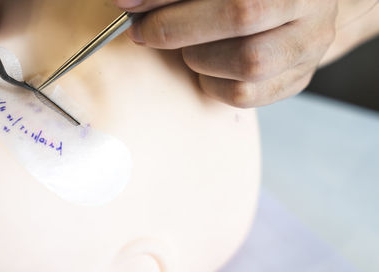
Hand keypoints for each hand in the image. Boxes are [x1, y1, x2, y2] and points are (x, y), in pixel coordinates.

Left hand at [114, 0, 337, 107]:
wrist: (298, 8)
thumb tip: (129, 2)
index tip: (128, 3)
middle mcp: (310, 5)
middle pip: (241, 14)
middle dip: (177, 26)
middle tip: (144, 30)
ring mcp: (310, 45)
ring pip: (246, 62)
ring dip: (198, 56)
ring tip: (189, 46)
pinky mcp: (297, 80)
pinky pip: (244, 95)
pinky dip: (212, 83)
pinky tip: (208, 67)